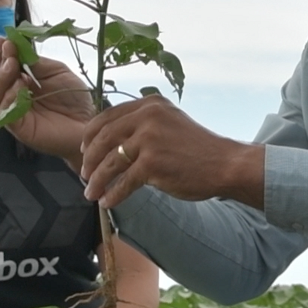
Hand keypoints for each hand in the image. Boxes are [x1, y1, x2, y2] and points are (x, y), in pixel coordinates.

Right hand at [0, 38, 94, 165]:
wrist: (88, 122)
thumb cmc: (75, 97)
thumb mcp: (57, 72)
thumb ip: (37, 63)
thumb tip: (17, 47)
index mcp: (23, 82)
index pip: (7, 67)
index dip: (3, 53)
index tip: (3, 39)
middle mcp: (15, 97)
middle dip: (2, 63)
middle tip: (9, 50)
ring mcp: (15, 113)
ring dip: (3, 78)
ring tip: (13, 66)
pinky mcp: (19, 128)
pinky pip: (5, 113)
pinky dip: (9, 98)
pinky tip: (19, 86)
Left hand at [79, 95, 264, 209]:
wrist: (224, 163)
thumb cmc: (197, 148)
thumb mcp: (169, 122)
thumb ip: (143, 124)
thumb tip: (110, 140)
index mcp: (150, 104)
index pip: (107, 116)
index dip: (90, 135)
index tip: (83, 150)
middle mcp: (148, 117)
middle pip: (104, 138)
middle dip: (89, 159)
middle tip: (83, 174)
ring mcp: (150, 140)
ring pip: (111, 162)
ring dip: (97, 181)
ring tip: (91, 193)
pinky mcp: (153, 164)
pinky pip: (124, 182)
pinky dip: (113, 194)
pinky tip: (108, 203)